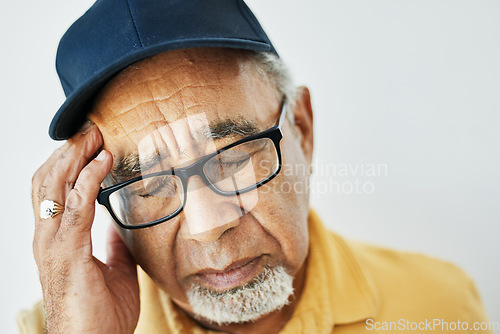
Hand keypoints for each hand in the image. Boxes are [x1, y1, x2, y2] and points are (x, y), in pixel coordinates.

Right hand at [32, 122, 139, 333]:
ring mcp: (53, 243)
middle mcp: (47, 237)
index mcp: (57, 240)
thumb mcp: (114, 269)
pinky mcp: (67, 251)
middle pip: (47, 180)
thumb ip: (112, 244)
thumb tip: (118, 225)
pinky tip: (104, 161)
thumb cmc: (100, 314)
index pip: (53, 190)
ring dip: (75, 156)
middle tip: (91, 128)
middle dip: (68, 151)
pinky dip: (89, 178)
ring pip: (54, 185)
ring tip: (95, 135)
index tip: (90, 142)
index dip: (68, 163)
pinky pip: (77, 205)